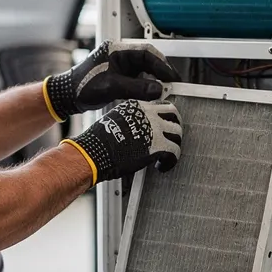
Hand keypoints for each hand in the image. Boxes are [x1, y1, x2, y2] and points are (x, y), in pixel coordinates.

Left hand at [43, 41, 178, 119]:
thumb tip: (158, 90)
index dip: (162, 65)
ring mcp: (119, 66)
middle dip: (160, 73)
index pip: (146, 53)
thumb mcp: (111, 87)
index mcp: (117, 50)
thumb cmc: (82, 86)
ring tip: (164, 91)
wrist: (67, 96)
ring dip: (154, 81)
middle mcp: (119, 56)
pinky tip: (151, 95)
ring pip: (143, 71)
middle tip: (172, 85)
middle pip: (147, 61)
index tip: (172, 77)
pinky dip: (145, 87)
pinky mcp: (118, 77)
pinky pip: (137, 80)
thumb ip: (136, 88)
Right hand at [63, 99, 182, 183]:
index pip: (159, 105)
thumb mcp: (114, 121)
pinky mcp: (158, 145)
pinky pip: (175, 151)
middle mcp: (148, 113)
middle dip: (175, 126)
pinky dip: (172, 160)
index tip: (164, 126)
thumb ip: (129, 121)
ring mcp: (155, 128)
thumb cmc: (98, 142)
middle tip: (173, 138)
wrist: (93, 152)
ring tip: (167, 154)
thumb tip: (137, 131)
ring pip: (178, 132)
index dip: (164, 117)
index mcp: (136, 106)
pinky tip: (162, 166)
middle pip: (173, 114)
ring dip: (175, 144)